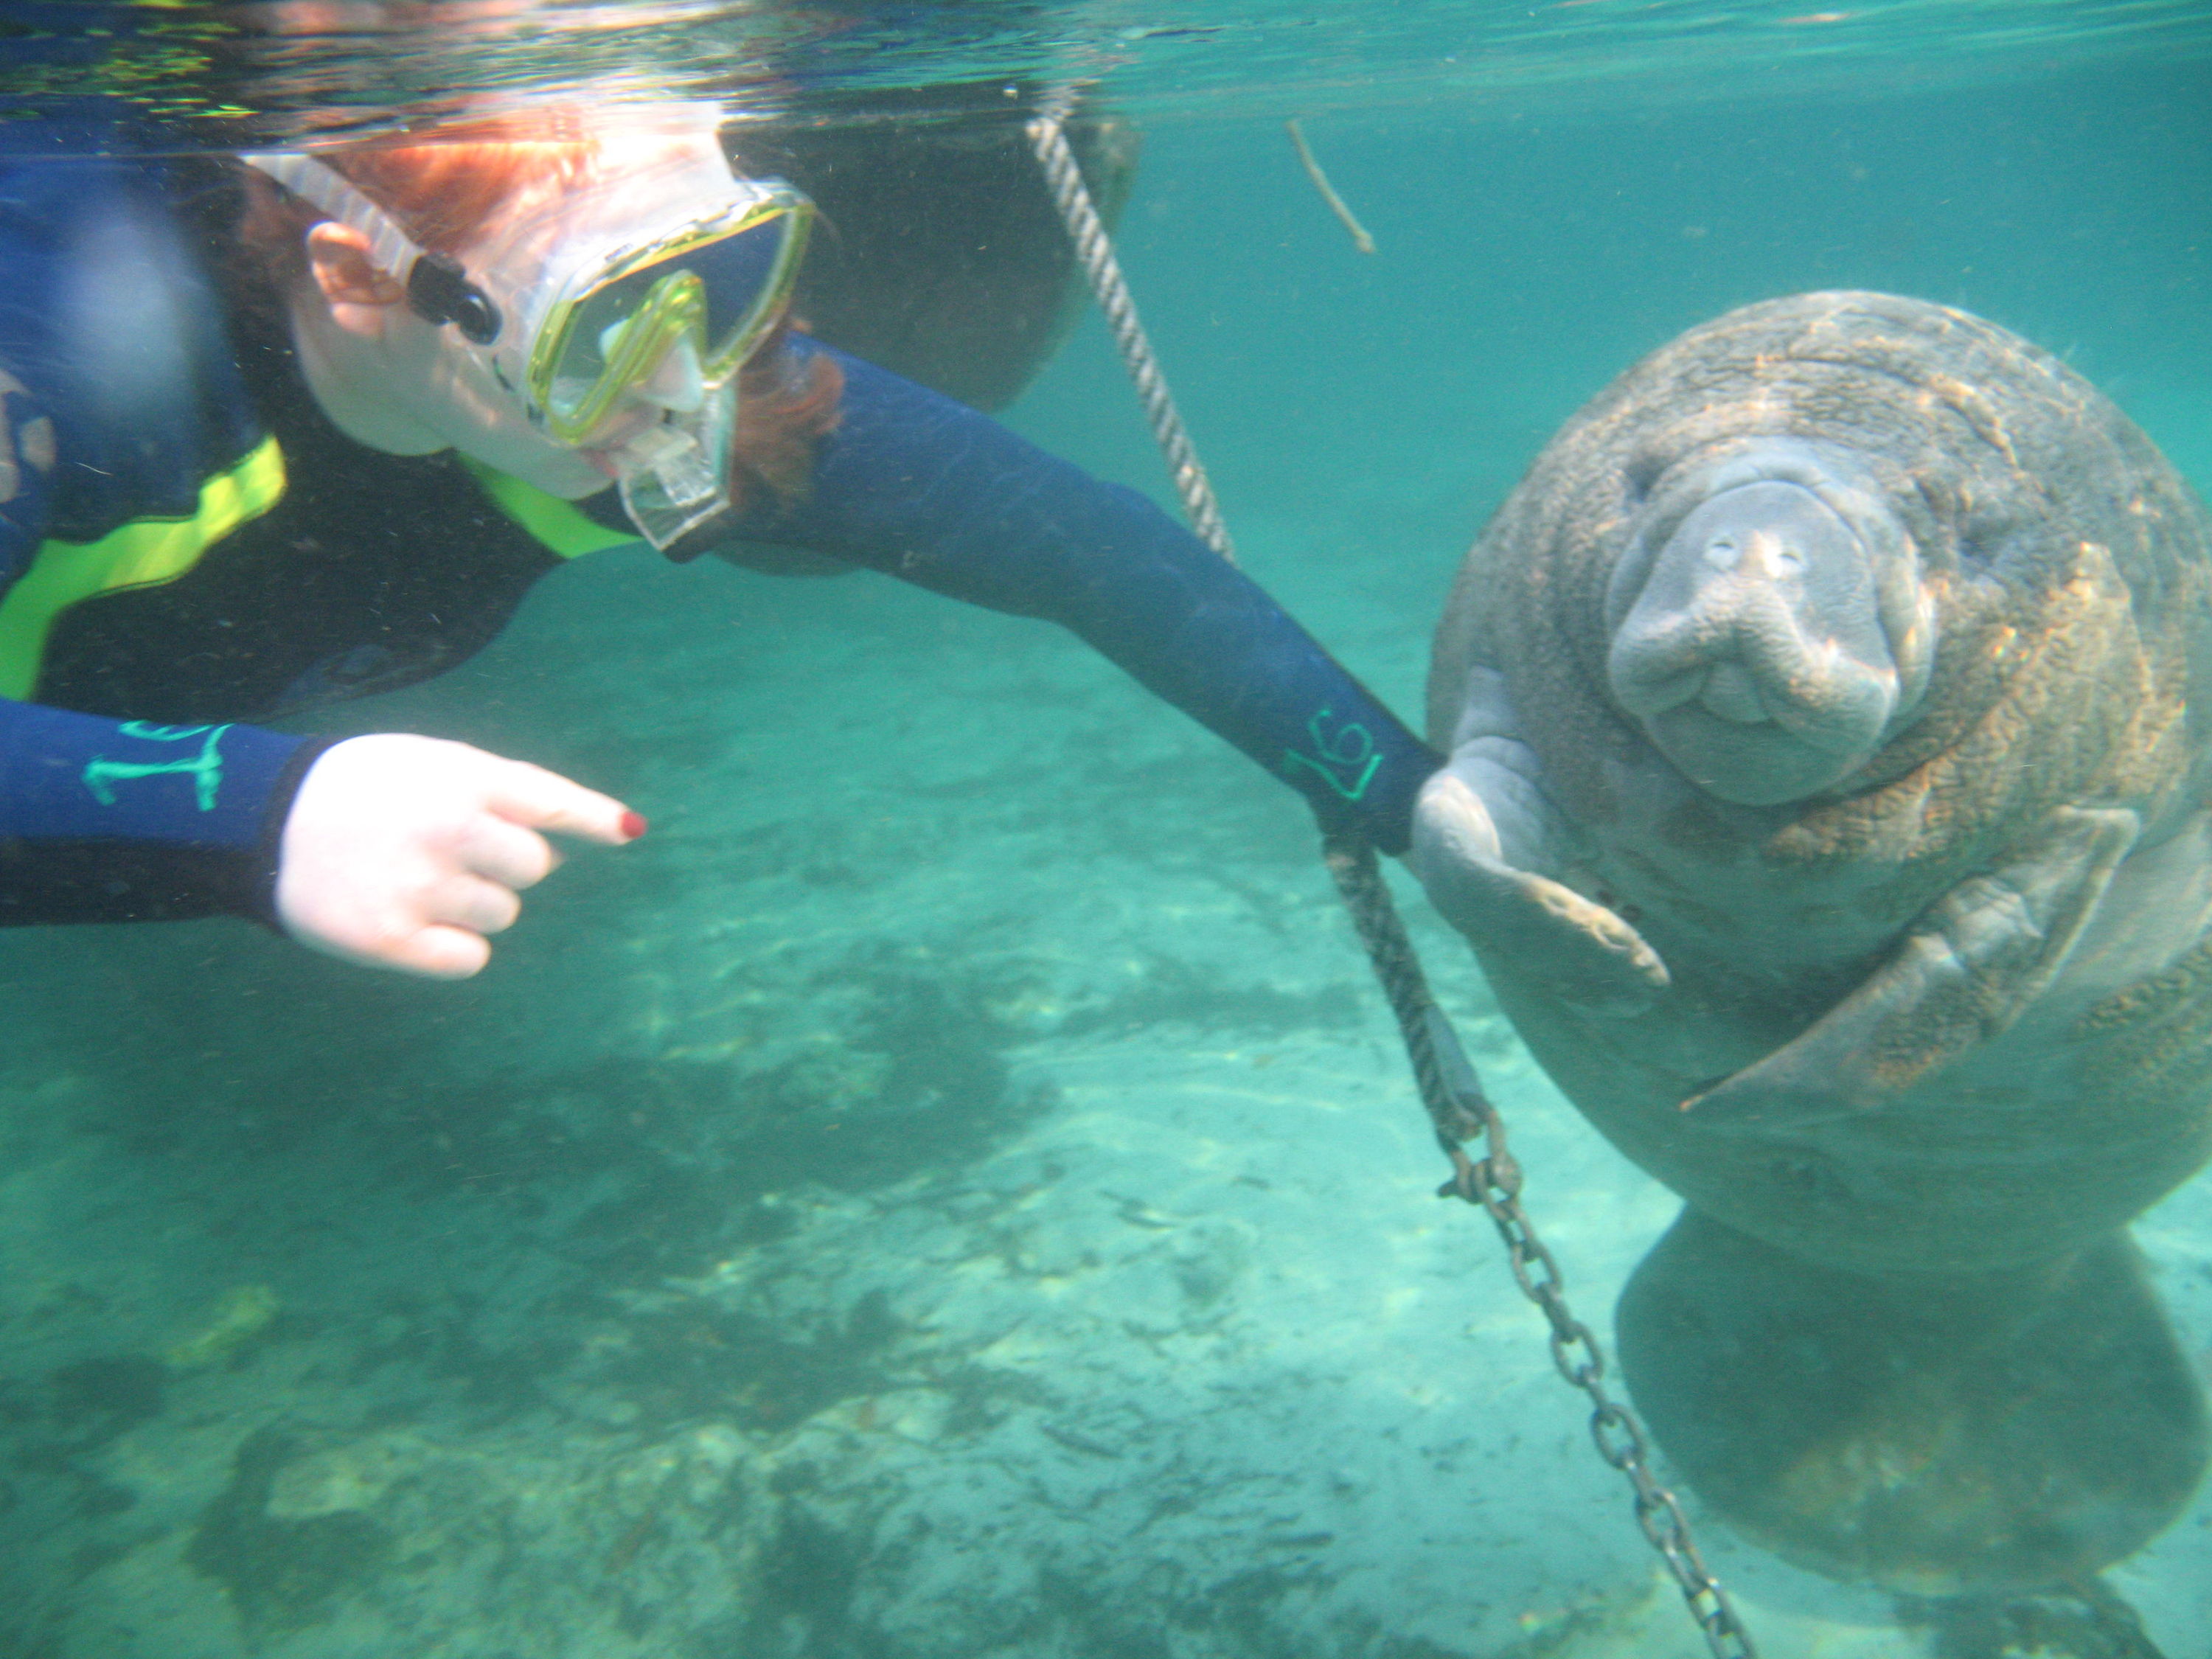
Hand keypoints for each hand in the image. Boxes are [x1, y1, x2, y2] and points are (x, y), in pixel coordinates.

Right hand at [274, 734, 644, 978]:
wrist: (261, 818)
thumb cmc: (365, 788)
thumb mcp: (434, 761)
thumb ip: (514, 790)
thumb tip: (621, 830)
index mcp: (461, 779)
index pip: (551, 803)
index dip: (594, 818)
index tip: (627, 833)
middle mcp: (447, 830)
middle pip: (536, 869)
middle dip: (508, 865)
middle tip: (454, 851)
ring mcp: (419, 887)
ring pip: (503, 916)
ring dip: (475, 904)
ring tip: (418, 878)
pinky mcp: (391, 940)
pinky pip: (469, 959)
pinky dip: (452, 948)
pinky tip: (413, 920)